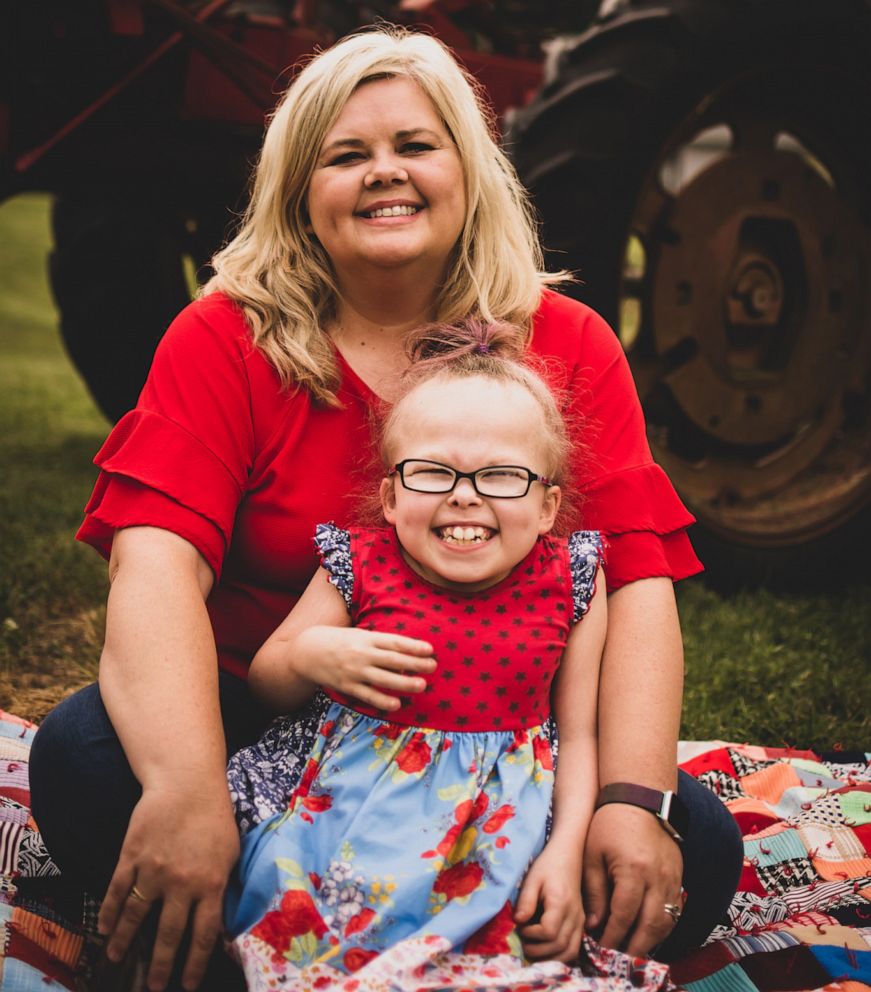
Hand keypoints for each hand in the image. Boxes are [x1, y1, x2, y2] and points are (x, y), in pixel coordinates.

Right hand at [98, 783, 239, 990]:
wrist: (187, 784)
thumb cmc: (214, 818)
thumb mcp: (230, 853)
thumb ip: (222, 887)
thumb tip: (218, 921)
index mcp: (210, 884)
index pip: (202, 935)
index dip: (193, 964)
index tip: (186, 985)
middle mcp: (181, 883)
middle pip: (168, 934)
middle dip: (158, 965)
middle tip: (151, 987)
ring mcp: (153, 871)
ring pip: (135, 917)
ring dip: (124, 942)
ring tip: (116, 959)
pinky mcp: (131, 857)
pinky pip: (117, 892)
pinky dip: (108, 913)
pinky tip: (103, 928)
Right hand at [295, 626, 435, 709]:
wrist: (307, 651)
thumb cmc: (339, 641)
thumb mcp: (359, 634)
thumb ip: (380, 642)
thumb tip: (406, 649)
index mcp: (367, 638)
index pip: (394, 642)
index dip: (413, 645)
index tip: (430, 649)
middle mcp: (362, 654)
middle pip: (393, 660)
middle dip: (415, 664)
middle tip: (433, 666)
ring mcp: (355, 671)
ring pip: (383, 678)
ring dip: (404, 682)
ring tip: (421, 685)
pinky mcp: (347, 686)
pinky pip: (368, 695)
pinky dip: (382, 700)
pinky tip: (396, 704)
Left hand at [515, 842, 583, 962]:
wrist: (567, 856)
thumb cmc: (547, 866)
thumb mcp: (532, 879)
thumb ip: (526, 901)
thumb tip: (518, 922)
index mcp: (561, 903)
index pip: (549, 932)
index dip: (532, 935)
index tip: (520, 927)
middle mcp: (574, 915)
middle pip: (559, 945)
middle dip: (538, 950)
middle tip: (522, 944)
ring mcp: (580, 921)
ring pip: (569, 952)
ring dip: (550, 958)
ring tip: (533, 951)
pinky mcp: (581, 923)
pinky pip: (574, 947)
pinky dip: (561, 955)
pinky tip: (546, 951)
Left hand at [583, 804, 682, 956]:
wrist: (640, 798)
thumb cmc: (609, 824)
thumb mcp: (593, 855)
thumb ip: (595, 892)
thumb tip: (595, 925)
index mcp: (634, 871)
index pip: (624, 916)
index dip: (612, 936)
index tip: (601, 949)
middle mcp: (658, 878)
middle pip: (650, 926)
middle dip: (633, 946)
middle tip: (617, 957)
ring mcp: (673, 877)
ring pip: (667, 922)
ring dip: (650, 940)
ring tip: (632, 949)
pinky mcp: (679, 876)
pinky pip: (676, 910)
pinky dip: (663, 926)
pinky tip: (648, 931)